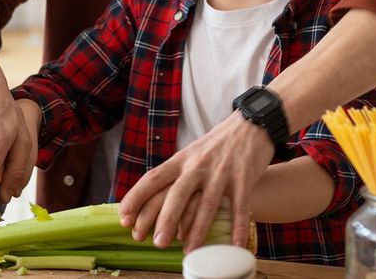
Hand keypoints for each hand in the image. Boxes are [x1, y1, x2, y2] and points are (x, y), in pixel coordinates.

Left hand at [118, 113, 272, 250]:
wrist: (251, 125)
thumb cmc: (216, 146)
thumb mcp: (191, 154)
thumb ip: (175, 175)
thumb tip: (152, 202)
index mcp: (181, 160)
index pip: (152, 179)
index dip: (136, 198)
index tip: (124, 218)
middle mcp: (197, 166)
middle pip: (177, 195)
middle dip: (165, 220)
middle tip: (158, 243)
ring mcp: (220, 172)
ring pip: (206, 205)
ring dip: (197, 231)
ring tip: (189, 251)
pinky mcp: (243, 178)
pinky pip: (239, 208)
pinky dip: (236, 229)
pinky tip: (234, 246)